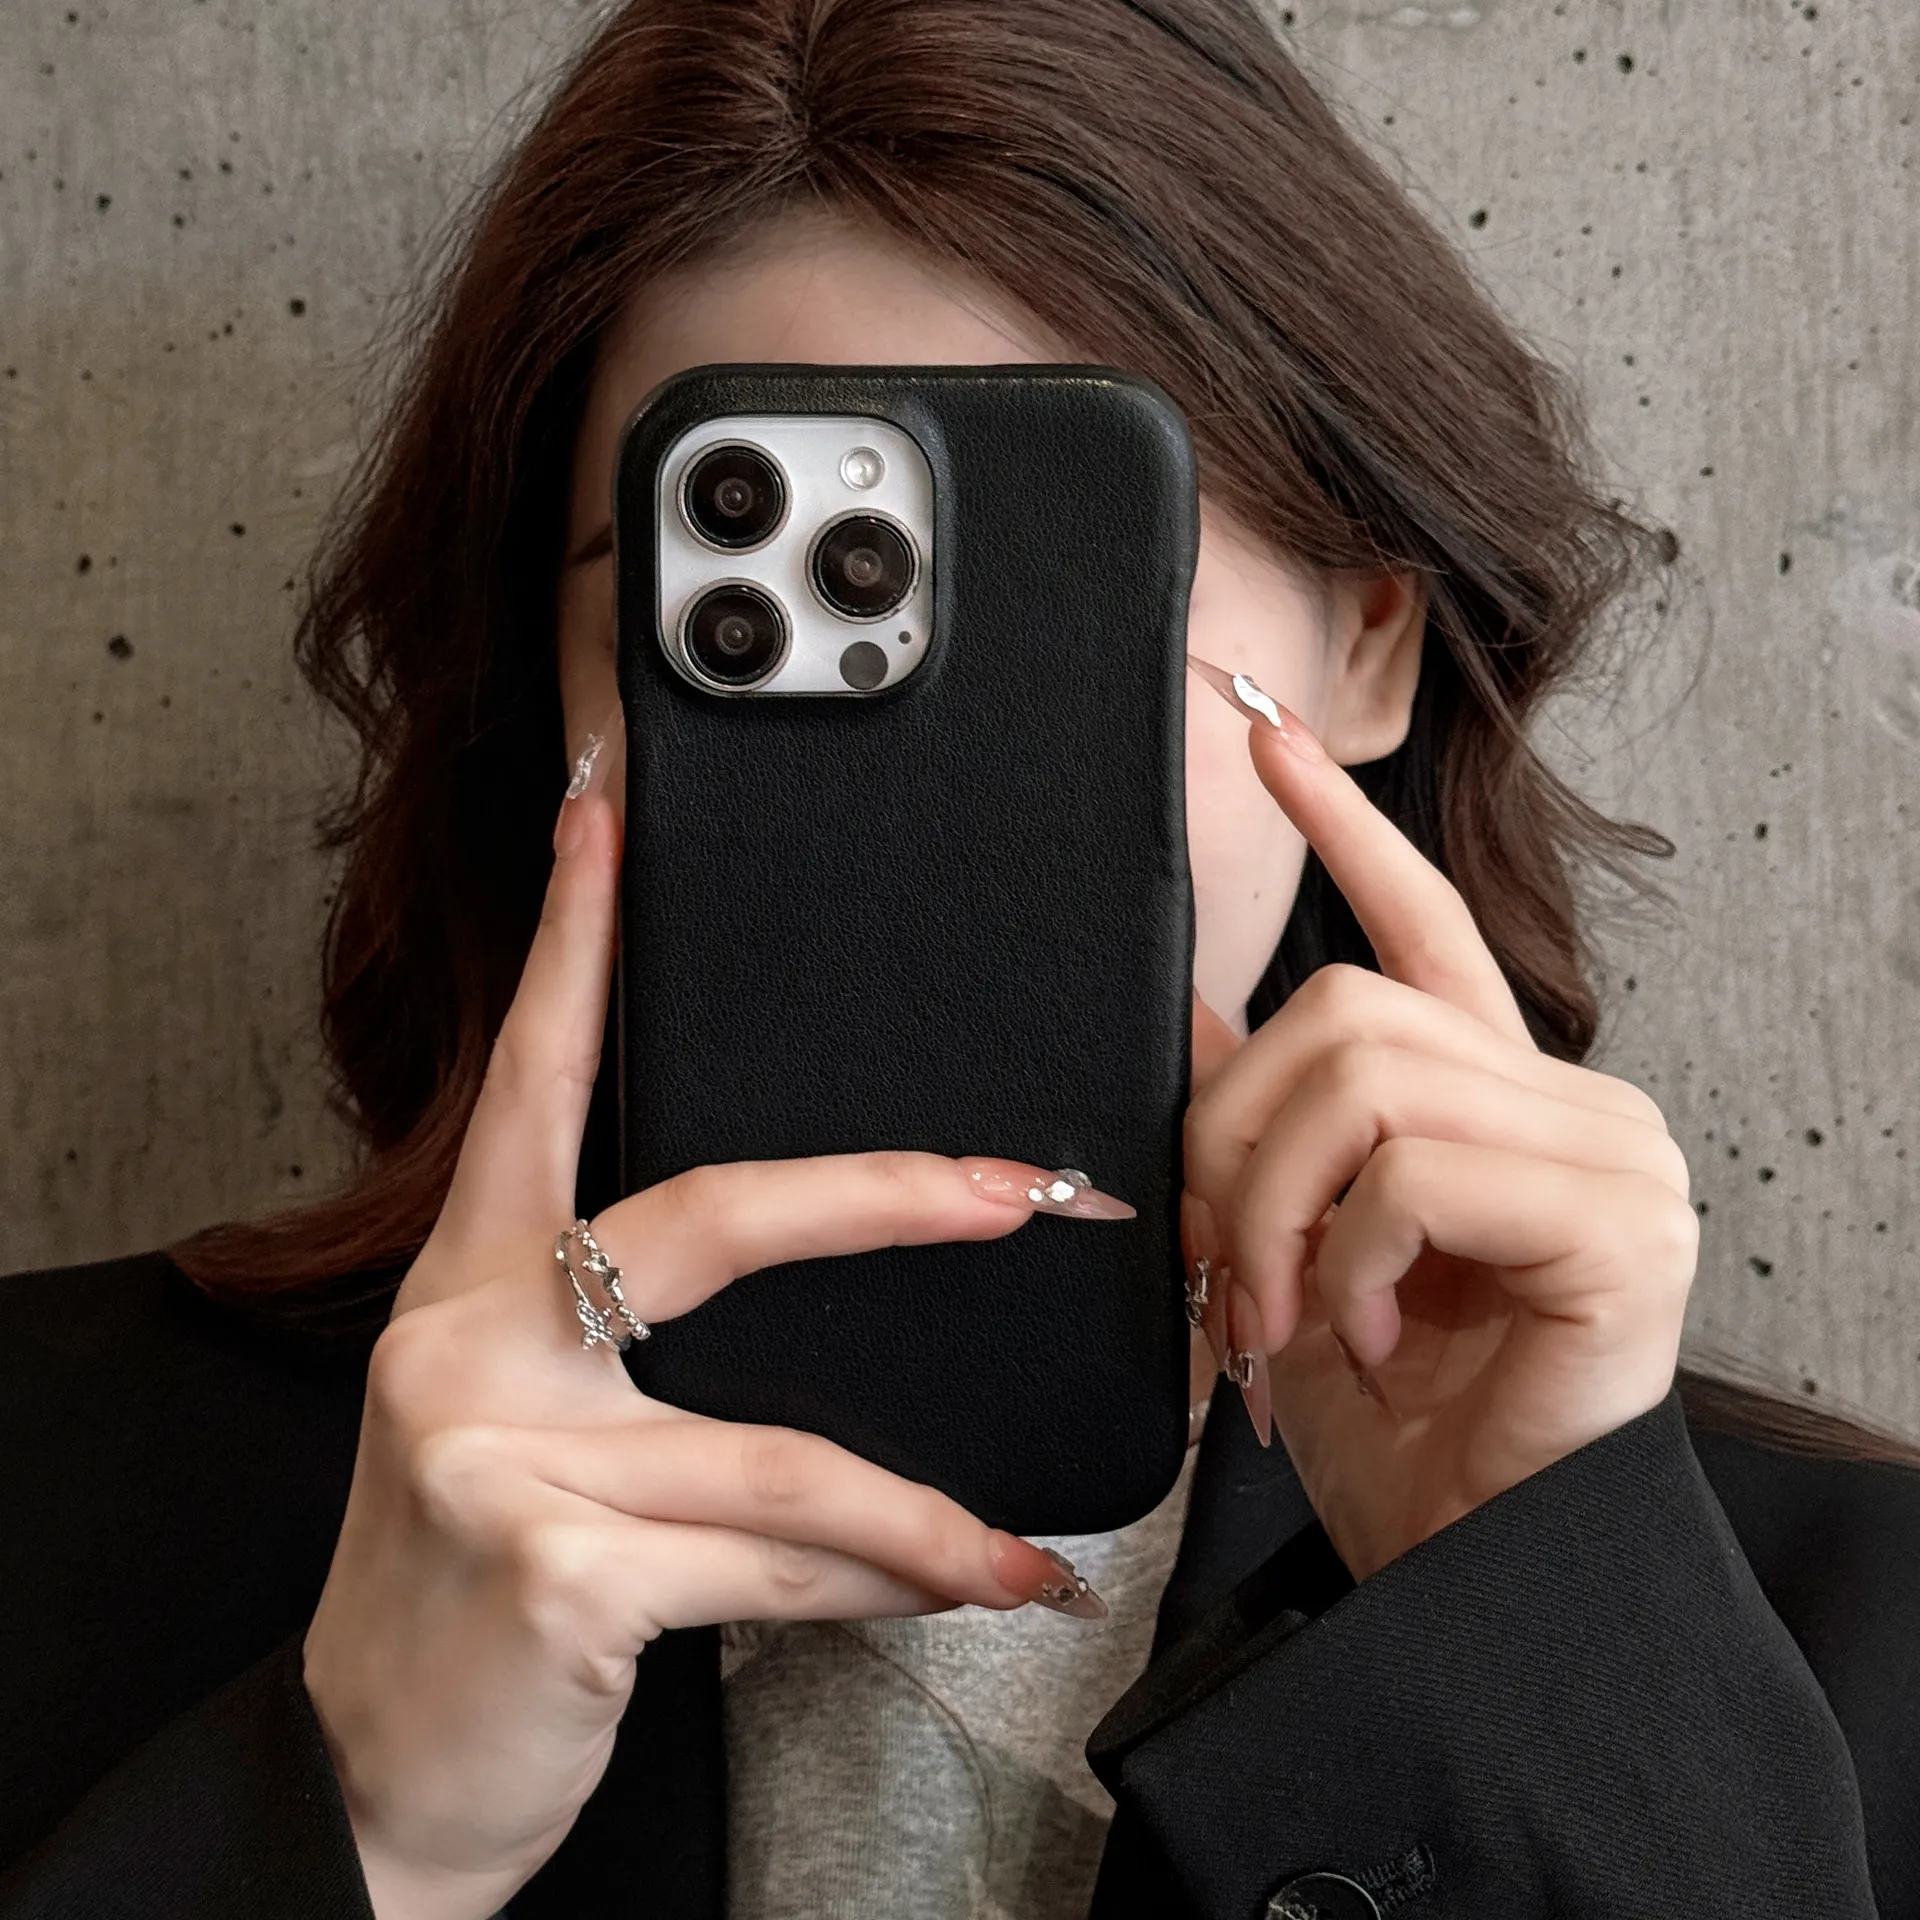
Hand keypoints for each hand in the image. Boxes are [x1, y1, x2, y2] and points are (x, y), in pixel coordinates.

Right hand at [303, 777, 1121, 1919]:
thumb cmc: (472, 1601)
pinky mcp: (553, 1569)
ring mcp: (499, 1451)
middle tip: (1017, 1189)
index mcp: (468, 1283)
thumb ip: (654, 1373)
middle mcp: (468, 1340)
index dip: (573, 940)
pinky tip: (946, 1594)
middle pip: (712, 1215)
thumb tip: (860, 1362)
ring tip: (1008, 1552)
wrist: (374, 1786)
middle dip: (886, 1194)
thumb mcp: (536, 1448)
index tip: (606, 815)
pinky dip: (882, 1586)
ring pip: (781, 1450)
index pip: (534, 1080)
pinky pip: (773, 1560)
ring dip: (920, 1513)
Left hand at [1181, 664, 1695, 1582]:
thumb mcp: (1297, 1247)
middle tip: (1223, 1264)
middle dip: (1236, 1136)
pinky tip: (1363, 1332)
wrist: (1460, 1562)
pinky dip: (1348, 1257)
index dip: (1343, 830)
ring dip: (1279, 1209)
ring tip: (1284, 1313)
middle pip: (1346, 1010)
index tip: (1266, 741)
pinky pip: (1419, 1172)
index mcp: (1491, 1096)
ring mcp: (1608, 1157)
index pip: (1423, 923)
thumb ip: (1267, 1120)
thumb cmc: (1388, 1419)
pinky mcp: (1619, 1225)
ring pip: (1370, 1080)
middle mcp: (1566, 1102)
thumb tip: (1195, 1007)